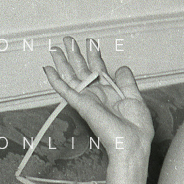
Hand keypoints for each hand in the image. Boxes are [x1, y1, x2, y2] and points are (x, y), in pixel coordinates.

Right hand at [43, 36, 153, 163]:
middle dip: (74, 54)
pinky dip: (55, 80)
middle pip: (82, 70)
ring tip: (55, 48)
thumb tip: (121, 68)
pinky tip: (47, 69)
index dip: (93, 55)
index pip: (98, 70)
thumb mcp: (135, 98)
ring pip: (70, 77)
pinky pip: (65, 90)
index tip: (90, 42)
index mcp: (110, 92)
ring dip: (62, 62)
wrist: (132, 143)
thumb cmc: (136, 128)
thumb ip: (127, 82)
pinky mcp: (81, 105)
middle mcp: (97, 94)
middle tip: (68, 39)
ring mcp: (88, 99)